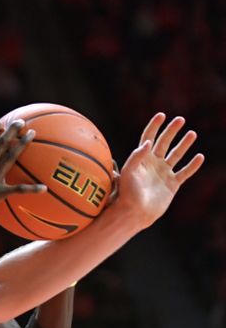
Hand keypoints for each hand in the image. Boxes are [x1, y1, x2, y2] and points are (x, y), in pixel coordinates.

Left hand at [115, 113, 203, 228]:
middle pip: (164, 143)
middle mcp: (153, 164)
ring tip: (192, 133)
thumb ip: (137, 156)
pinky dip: (193, 165)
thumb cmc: (128, 193)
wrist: (136, 212)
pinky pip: (185, 172)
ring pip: (176, 155)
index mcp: (141, 159)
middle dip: (171, 131)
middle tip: (180, 119)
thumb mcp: (128, 172)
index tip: (161, 115)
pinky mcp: (172, 184)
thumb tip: (148, 141)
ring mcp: (163, 173)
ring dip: (184, 144)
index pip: (148, 138)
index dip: (154, 126)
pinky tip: (200, 156)